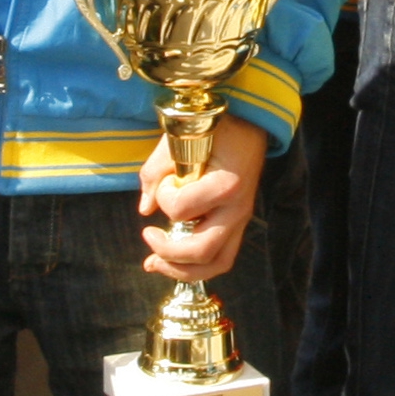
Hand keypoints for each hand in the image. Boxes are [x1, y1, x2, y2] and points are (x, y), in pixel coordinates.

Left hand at [138, 115, 268, 282]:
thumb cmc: (213, 129)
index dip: (163, 196)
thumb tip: (145, 208)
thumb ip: (156, 172)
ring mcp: (241, 220)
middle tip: (146, 236)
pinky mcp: (238, 224)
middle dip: (168, 253)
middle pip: (202, 251)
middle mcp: (238, 209)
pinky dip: (198, 265)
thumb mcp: (179, 140)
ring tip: (155, 264)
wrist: (249, 124)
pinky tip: (174, 262)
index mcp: (225, 185)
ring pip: (217, 263)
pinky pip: (222, 257)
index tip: (164, 179)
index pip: (181, 209)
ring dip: (183, 271)